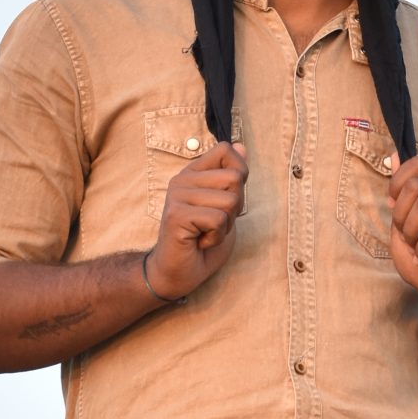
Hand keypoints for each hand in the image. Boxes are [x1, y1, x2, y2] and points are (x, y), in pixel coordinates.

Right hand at [146, 141, 247, 299]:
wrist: (177, 273)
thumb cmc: (201, 242)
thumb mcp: (225, 205)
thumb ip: (231, 176)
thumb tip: (240, 145)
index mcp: (192, 173)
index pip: (226, 150)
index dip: (238, 176)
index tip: (224, 200)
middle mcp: (182, 179)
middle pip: (234, 177)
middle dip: (235, 207)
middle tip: (214, 223)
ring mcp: (177, 196)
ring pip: (230, 201)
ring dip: (226, 225)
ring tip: (206, 232)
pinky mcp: (177, 214)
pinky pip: (218, 219)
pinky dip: (216, 236)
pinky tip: (200, 241)